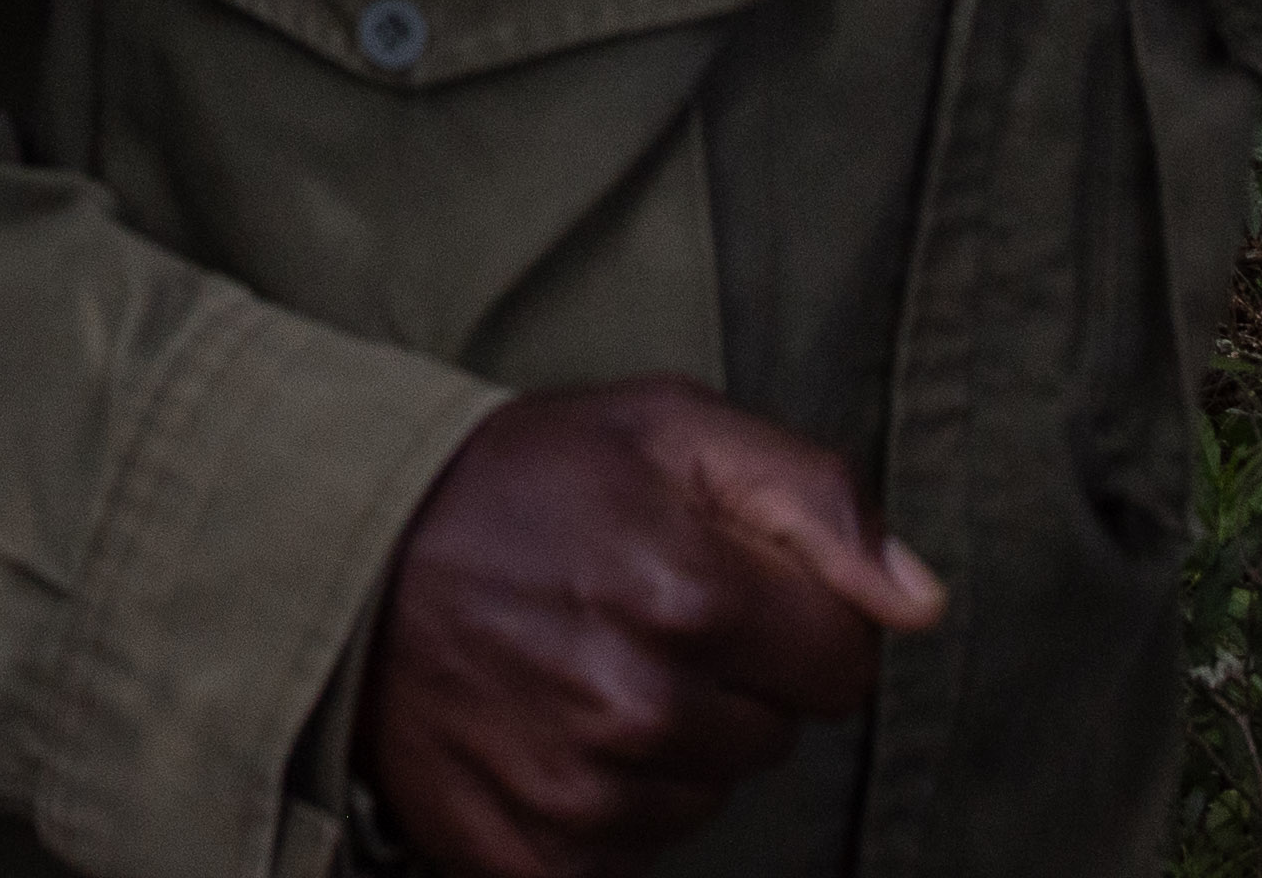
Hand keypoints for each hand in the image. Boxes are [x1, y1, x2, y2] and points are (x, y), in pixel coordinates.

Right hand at [359, 379, 946, 877]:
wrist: (340, 556)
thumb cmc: (519, 481)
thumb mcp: (665, 427)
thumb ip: (812, 496)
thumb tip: (922, 602)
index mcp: (689, 590)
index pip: (846, 664)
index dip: (796, 620)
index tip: (726, 586)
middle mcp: (640, 706)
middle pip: (777, 738)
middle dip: (731, 681)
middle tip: (632, 616)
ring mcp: (583, 795)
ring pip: (708, 800)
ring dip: (669, 747)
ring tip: (581, 669)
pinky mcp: (536, 861)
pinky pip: (633, 857)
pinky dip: (606, 808)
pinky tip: (549, 736)